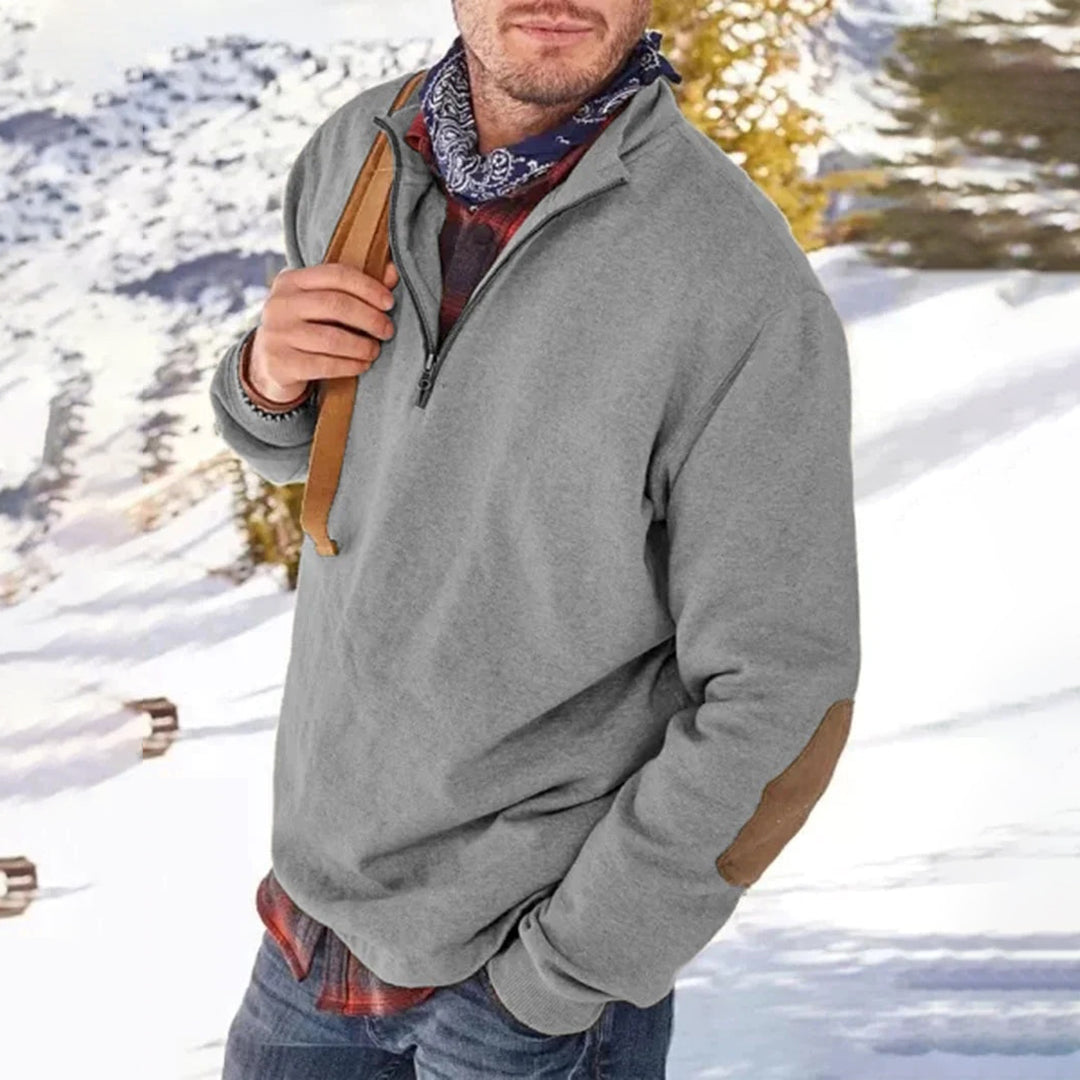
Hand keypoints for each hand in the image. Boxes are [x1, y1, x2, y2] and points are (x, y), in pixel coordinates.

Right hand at [246, 260, 399, 403]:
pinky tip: (362, 365)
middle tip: (387, 330)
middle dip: (369, 318)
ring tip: (375, 350)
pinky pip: (325, 365)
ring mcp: (277, 334)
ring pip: (332, 338)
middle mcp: (279, 304)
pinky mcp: (281, 363)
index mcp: (290, 280)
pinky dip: (350, 365)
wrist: (269, 365)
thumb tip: (393, 273)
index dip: (368, 287)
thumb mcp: (321, 304)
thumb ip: (354, 289)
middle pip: (336, 305)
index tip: (389, 303)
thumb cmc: (305, 328)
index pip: (336, 274)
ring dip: (362, 345)